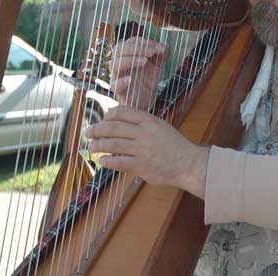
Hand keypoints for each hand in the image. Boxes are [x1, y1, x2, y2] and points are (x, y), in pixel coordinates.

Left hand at [85, 106, 208, 198]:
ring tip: (91, 147)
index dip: (108, 115)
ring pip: (113, 145)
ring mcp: (142, 149)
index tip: (102, 119)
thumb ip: (143, 125)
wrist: (189, 163)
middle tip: (87, 132)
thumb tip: (122, 125)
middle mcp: (144, 133)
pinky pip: (119, 162)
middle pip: (113, 128)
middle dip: (97, 129)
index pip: (122, 112)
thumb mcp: (161, 127)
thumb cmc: (175, 146)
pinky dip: (108, 161)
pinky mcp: (141, 166)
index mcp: (149, 120)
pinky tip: (102, 161)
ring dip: (98, 146)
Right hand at [110, 37, 168, 109]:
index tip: (157, 47)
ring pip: (115, 64)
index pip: (131, 42)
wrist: (147, 98)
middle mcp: (120, 62)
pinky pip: (114, 84)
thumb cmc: (148, 78)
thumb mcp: (158, 64)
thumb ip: (161, 54)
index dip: (144, 42)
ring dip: (130, 60)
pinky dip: (121, 81)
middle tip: (152, 52)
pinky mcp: (119, 90)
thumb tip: (164, 46)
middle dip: (136, 48)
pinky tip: (130, 79)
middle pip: (119, 50)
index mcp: (128, 53)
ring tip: (145, 61)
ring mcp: (117, 76)